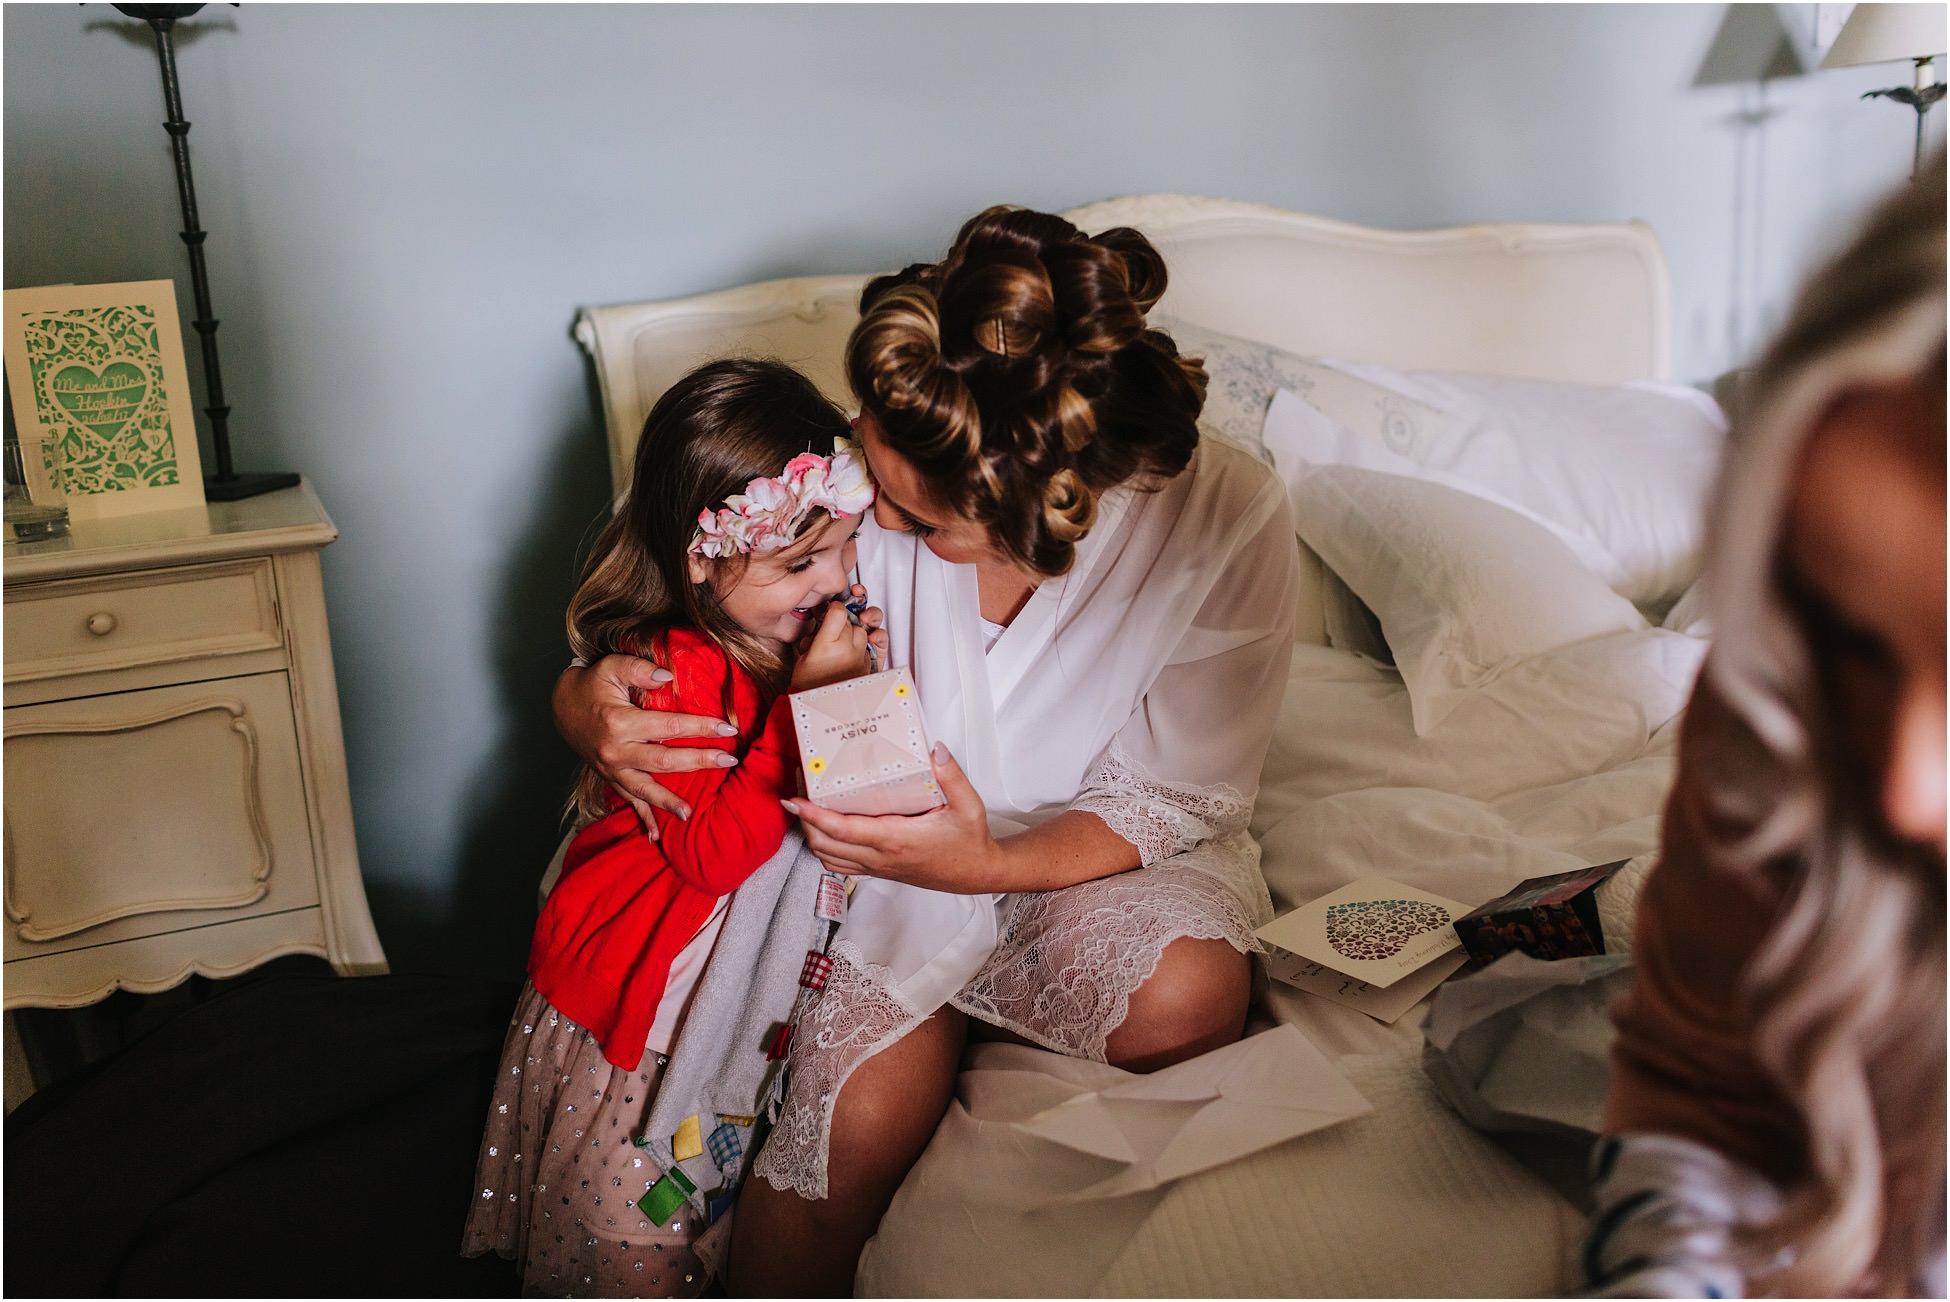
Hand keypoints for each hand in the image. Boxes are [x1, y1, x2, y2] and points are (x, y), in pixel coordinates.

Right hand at [553, 653, 739, 836]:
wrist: (562, 706)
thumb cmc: (591, 685)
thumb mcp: (611, 666)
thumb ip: (639, 669)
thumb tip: (668, 676)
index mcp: (619, 722)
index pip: (669, 727)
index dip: (700, 728)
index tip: (727, 728)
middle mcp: (615, 751)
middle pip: (664, 761)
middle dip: (700, 761)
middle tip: (729, 760)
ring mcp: (611, 769)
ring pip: (645, 790)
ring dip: (669, 802)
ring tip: (691, 813)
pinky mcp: (609, 778)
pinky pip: (628, 800)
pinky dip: (642, 818)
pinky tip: (655, 835)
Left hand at [782, 745, 1001, 891]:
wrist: (976, 873)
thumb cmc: (969, 841)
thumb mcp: (968, 805)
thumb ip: (952, 776)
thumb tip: (935, 749)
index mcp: (895, 840)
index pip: (843, 830)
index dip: (813, 815)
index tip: (795, 799)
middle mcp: (880, 857)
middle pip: (825, 845)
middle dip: (803, 820)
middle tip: (796, 790)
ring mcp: (877, 867)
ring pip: (828, 858)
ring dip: (811, 834)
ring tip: (805, 807)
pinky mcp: (879, 871)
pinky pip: (841, 864)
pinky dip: (825, 847)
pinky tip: (826, 828)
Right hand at [791, 601, 874, 691]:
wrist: (824, 708)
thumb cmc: (810, 686)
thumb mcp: (803, 658)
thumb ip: (814, 639)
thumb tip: (821, 628)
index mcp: (826, 645)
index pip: (838, 611)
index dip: (834, 608)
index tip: (830, 610)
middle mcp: (847, 649)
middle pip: (852, 620)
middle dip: (844, 621)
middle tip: (835, 628)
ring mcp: (861, 657)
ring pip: (865, 631)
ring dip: (857, 631)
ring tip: (848, 636)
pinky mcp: (871, 666)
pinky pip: (876, 644)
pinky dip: (869, 642)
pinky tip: (867, 640)